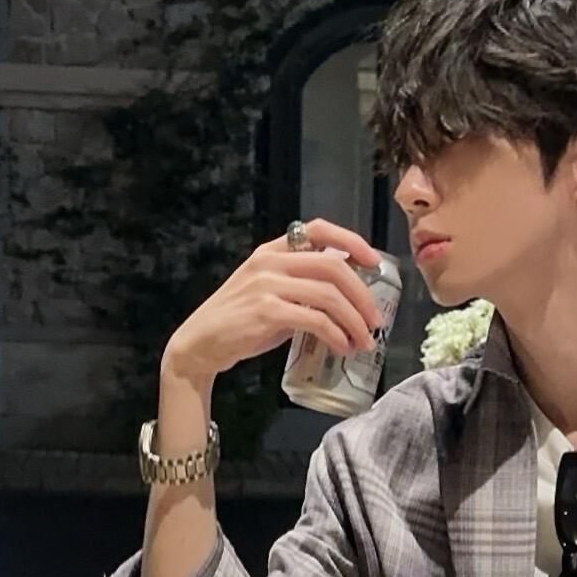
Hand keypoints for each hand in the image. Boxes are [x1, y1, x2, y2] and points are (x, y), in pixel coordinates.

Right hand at [163, 216, 386, 390]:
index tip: (374, 263)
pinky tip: (341, 347)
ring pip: (329, 295)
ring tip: (363, 341)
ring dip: (354, 320)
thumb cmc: (239, 321)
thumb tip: (344, 295)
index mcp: (272, 250)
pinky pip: (315, 320)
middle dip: (363, 295)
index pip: (319, 229)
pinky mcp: (267, 312)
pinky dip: (335, 335)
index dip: (352, 241)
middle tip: (376, 320)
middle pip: (333, 266)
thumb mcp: (269, 291)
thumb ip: (300, 285)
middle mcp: (271, 262)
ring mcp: (268, 286)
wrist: (200, 343)